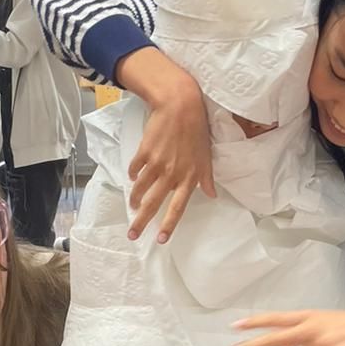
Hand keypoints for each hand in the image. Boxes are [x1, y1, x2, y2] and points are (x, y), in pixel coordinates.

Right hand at [123, 64, 214, 241]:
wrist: (180, 105)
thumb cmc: (197, 130)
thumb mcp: (206, 156)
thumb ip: (206, 178)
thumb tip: (212, 194)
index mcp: (188, 177)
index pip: (177, 207)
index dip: (168, 224)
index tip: (160, 239)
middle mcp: (172, 174)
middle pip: (153, 203)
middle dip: (141, 221)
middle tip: (132, 235)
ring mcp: (157, 163)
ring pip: (140, 188)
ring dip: (135, 199)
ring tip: (132, 206)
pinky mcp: (144, 152)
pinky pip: (135, 169)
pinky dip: (133, 175)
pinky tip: (132, 178)